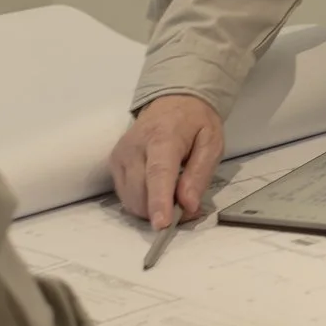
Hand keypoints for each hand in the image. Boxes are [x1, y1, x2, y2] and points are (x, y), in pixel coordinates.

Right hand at [108, 94, 223, 228]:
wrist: (173, 101)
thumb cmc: (194, 123)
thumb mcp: (211, 143)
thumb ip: (199, 174)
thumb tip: (188, 205)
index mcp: (163, 137)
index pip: (158, 173)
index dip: (159, 201)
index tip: (162, 224)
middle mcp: (135, 146)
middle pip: (141, 193)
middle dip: (163, 210)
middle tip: (187, 205)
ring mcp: (120, 155)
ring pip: (131, 199)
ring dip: (152, 208)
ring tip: (173, 194)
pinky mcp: (114, 163)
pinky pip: (126, 196)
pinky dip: (142, 202)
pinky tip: (158, 190)